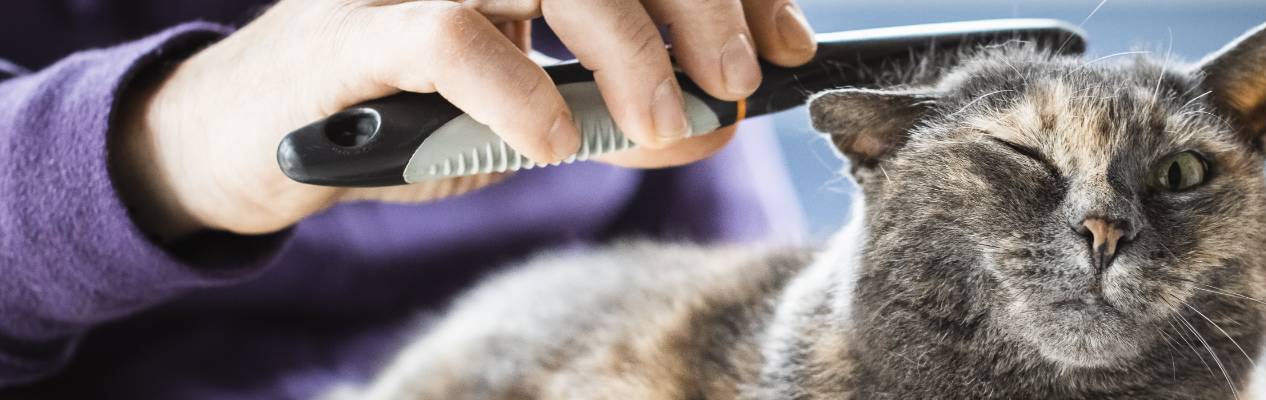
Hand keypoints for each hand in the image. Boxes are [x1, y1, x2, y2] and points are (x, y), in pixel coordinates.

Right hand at [111, 0, 816, 239]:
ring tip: (663, 124)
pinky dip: (521, 90)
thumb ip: (626, 110)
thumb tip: (723, 118)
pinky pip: (454, 35)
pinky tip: (553, 141)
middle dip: (701, 6)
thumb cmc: (407, 106)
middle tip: (736, 83)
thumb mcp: (540, 108)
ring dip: (629, 52)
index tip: (786, 45)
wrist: (259, 139)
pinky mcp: (354, 27)